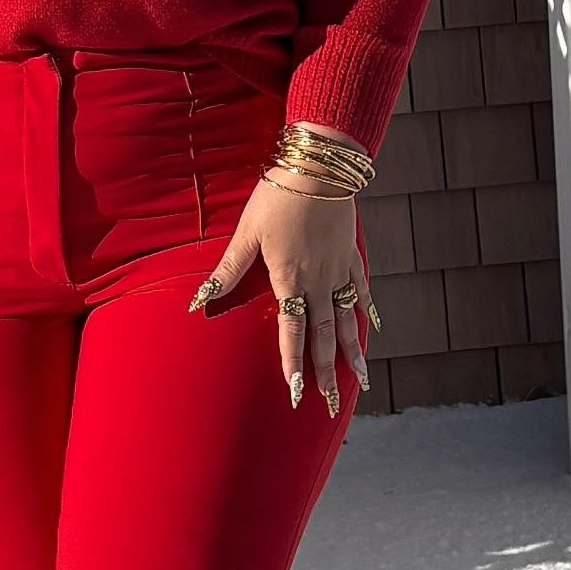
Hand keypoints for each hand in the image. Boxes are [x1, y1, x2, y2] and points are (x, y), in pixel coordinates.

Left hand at [189, 178, 367, 414]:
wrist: (319, 168)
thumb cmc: (277, 198)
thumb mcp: (246, 234)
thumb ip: (227, 271)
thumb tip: (199, 300)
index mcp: (289, 280)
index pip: (291, 332)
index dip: (293, 364)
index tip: (296, 393)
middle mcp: (318, 282)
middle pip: (324, 335)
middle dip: (327, 371)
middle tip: (332, 401)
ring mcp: (338, 269)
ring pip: (347, 319)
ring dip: (352, 351)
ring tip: (362, 378)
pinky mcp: (350, 254)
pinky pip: (360, 289)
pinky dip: (365, 310)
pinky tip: (371, 327)